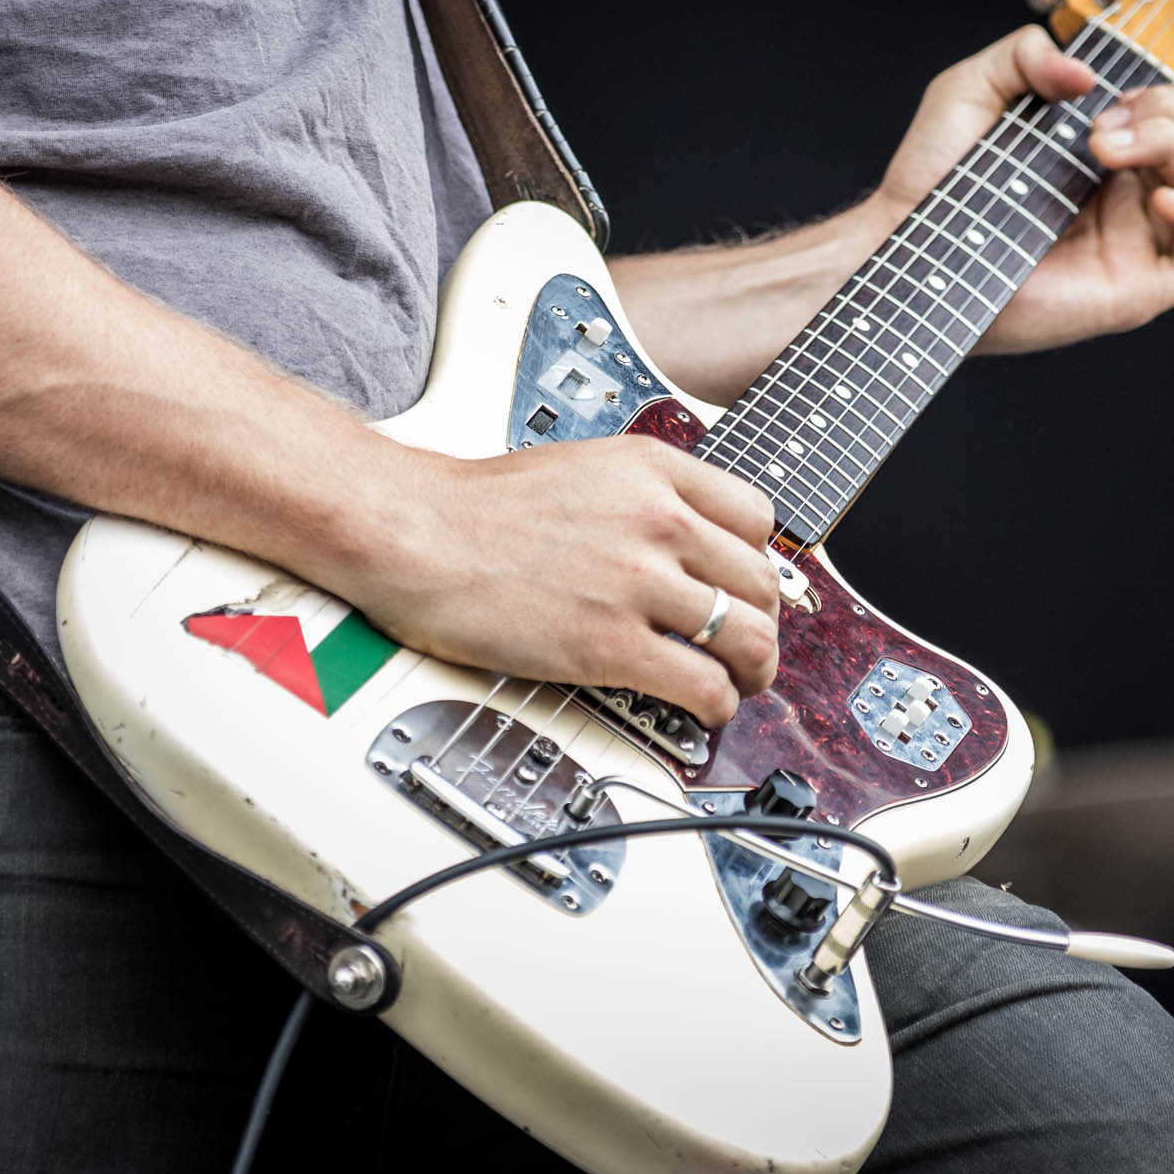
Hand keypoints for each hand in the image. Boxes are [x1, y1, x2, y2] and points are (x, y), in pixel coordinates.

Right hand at [348, 438, 780, 726]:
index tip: (746, 587)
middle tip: (745, 644)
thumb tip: (683, 539)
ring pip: (747, 636)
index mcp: (653, 471)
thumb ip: (642, 496)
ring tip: (737, 682)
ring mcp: (638, 583)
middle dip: (760, 621)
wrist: (414, 533)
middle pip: (760, 581)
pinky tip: (702, 706)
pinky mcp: (611, 644)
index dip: (758, 561)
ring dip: (753, 669)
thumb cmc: (476, 508)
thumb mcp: (583, 467)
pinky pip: (703, 684)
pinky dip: (717, 704)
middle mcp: (658, 520)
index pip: (756, 518)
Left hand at [869, 26, 1173, 353]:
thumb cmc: (933, 180)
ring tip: (1108, 155)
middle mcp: (1128, 190)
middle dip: (1170, 116)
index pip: (1172, 106)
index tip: (1104, 98)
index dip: (1156, 91)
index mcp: (1102, 146)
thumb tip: (1086, 73)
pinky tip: (1163, 200)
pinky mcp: (1142, 283)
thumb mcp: (970, 88)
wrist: (910, 250)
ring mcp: (1139, 236)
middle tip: (1101, 132)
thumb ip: (1024, 54)